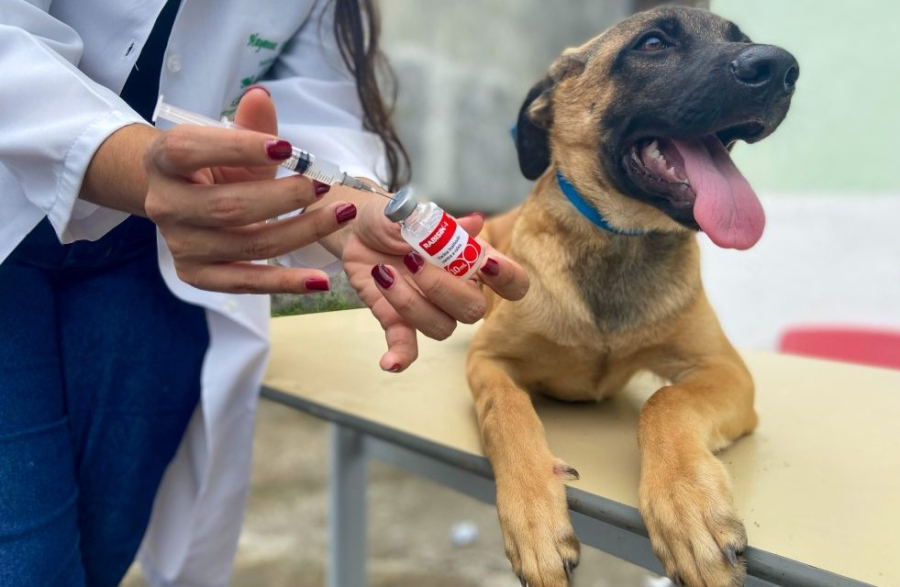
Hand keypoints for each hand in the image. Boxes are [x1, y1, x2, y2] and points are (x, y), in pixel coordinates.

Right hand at [143, 88, 356, 292]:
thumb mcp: (231, 141)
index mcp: (163, 159)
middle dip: (285, 197)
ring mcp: (180, 245)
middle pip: (228, 207)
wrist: (182, 198)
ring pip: (247, 244)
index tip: (288, 148)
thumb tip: (262, 96)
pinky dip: (286, 283)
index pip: (191, 150)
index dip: (239, 148)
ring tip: (341, 215)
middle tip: (324, 185)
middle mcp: (164, 204)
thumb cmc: (214, 165)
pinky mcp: (197, 275)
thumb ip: (250, 124)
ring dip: (301, 232)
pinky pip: (246, 283)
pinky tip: (321, 280)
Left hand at [342, 199, 528, 371]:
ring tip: (383, 272)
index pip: (512, 282)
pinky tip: (388, 362)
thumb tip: (474, 223)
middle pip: (474, 310)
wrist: (357, 230)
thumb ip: (438, 223)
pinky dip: (400, 356)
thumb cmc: (393, 219)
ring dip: (411, 303)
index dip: (509, 280)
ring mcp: (429, 308)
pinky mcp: (399, 320)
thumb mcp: (411, 213)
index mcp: (471, 259)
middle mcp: (457, 289)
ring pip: (441, 327)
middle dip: (443, 288)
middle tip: (412, 260)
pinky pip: (407, 346)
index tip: (488, 265)